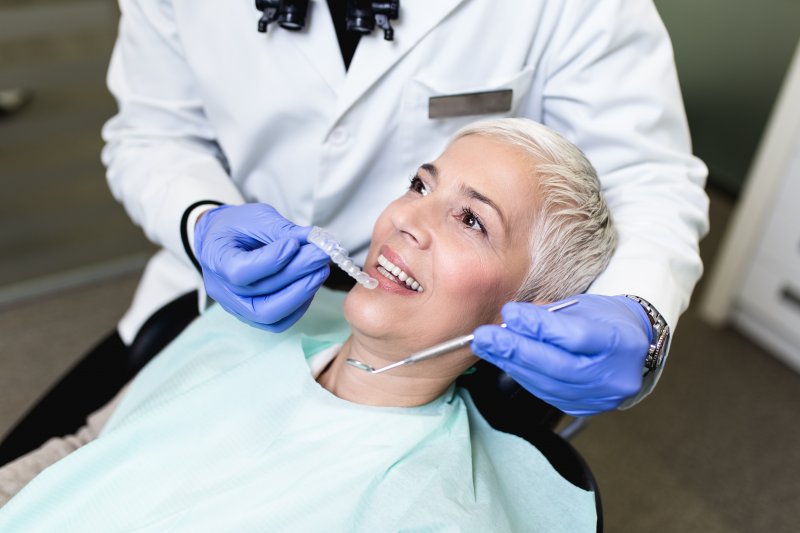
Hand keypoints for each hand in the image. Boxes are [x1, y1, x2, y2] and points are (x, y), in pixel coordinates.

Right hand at [194, 203, 329, 330]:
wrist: (223, 239)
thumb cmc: (237, 225)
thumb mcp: (256, 216)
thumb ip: (282, 230)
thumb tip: (315, 240)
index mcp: (214, 258)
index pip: (240, 271)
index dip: (271, 260)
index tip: (294, 243)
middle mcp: (222, 289)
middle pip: (260, 296)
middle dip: (297, 275)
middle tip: (322, 255)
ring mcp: (235, 306)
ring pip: (270, 315)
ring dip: (302, 293)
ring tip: (320, 269)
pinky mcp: (251, 315)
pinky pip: (277, 322)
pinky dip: (299, 305)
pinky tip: (311, 285)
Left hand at [471, 294, 652, 415]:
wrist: (633, 349)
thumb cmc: (607, 321)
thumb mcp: (587, 306)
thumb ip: (553, 314)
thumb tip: (513, 318)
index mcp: (621, 343)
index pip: (576, 337)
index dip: (539, 326)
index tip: (510, 312)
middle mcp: (613, 377)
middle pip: (557, 366)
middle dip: (516, 349)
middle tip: (485, 336)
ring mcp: (598, 398)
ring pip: (547, 384)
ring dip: (511, 364)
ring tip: (487, 347)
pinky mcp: (582, 408)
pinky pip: (545, 393)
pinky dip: (521, 375)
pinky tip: (504, 360)